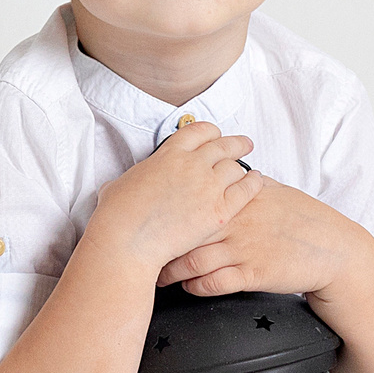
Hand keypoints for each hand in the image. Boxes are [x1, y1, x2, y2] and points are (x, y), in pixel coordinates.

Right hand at [89, 120, 265, 269]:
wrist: (128, 240)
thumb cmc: (117, 216)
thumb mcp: (121, 183)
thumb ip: (137, 177)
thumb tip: (131, 182)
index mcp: (169, 153)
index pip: (198, 132)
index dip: (210, 133)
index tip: (215, 136)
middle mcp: (192, 164)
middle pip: (223, 145)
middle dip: (235, 143)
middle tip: (244, 144)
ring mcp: (208, 186)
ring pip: (235, 167)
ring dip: (242, 166)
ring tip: (249, 168)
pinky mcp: (219, 210)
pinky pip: (245, 190)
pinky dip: (253, 183)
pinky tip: (256, 182)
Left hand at [158, 181, 371, 298]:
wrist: (333, 249)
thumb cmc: (302, 220)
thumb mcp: (273, 193)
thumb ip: (243, 187)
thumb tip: (221, 174)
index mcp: (239, 197)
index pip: (193, 199)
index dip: (167, 212)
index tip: (149, 220)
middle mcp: (238, 220)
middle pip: (185, 231)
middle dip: (160, 245)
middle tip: (142, 251)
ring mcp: (245, 247)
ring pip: (193, 260)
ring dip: (172, 271)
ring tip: (159, 276)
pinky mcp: (254, 273)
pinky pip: (215, 283)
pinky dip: (196, 287)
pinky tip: (189, 287)